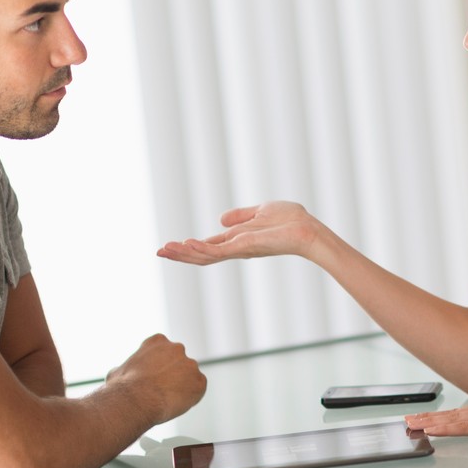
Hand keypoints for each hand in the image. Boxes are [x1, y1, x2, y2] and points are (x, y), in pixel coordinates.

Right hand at [107, 333, 206, 423]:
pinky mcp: (199, 381)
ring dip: (181, 387)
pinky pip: (198, 390)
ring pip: (189, 377)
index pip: (163, 351)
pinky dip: (190, 398)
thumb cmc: (123, 387)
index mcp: (157, 341)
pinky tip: (175, 404)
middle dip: (172, 374)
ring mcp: (190, 364)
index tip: (152, 377)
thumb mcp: (116, 372)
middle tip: (160, 390)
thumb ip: (125, 369)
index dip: (158, 366)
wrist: (136, 399)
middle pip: (178, 362)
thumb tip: (119, 374)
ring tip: (165, 400)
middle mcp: (177, 348)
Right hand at [156, 202, 323, 264]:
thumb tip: (220, 219)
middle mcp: (236, 248)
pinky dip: (202, 248)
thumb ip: (240, 216)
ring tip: (165, 250)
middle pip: (202, 255)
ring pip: (206, 256)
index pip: (208, 246)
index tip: (168, 247)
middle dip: (180, 255)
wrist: (308, 230)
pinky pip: (219, 251)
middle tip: (159, 252)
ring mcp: (239, 250)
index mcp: (238, 241)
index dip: (189, 248)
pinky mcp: (245, 248)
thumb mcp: (261, 211)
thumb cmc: (291, 221)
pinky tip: (187, 245)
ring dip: (185, 254)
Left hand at [404, 388, 467, 435]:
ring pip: (452, 419)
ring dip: (431, 423)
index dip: (445, 415)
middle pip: (453, 413)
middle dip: (430, 417)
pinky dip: (445, 429)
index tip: (430, 418)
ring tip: (413, 425)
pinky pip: (462, 427)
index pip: (464, 411)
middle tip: (410, 420)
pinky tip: (433, 430)